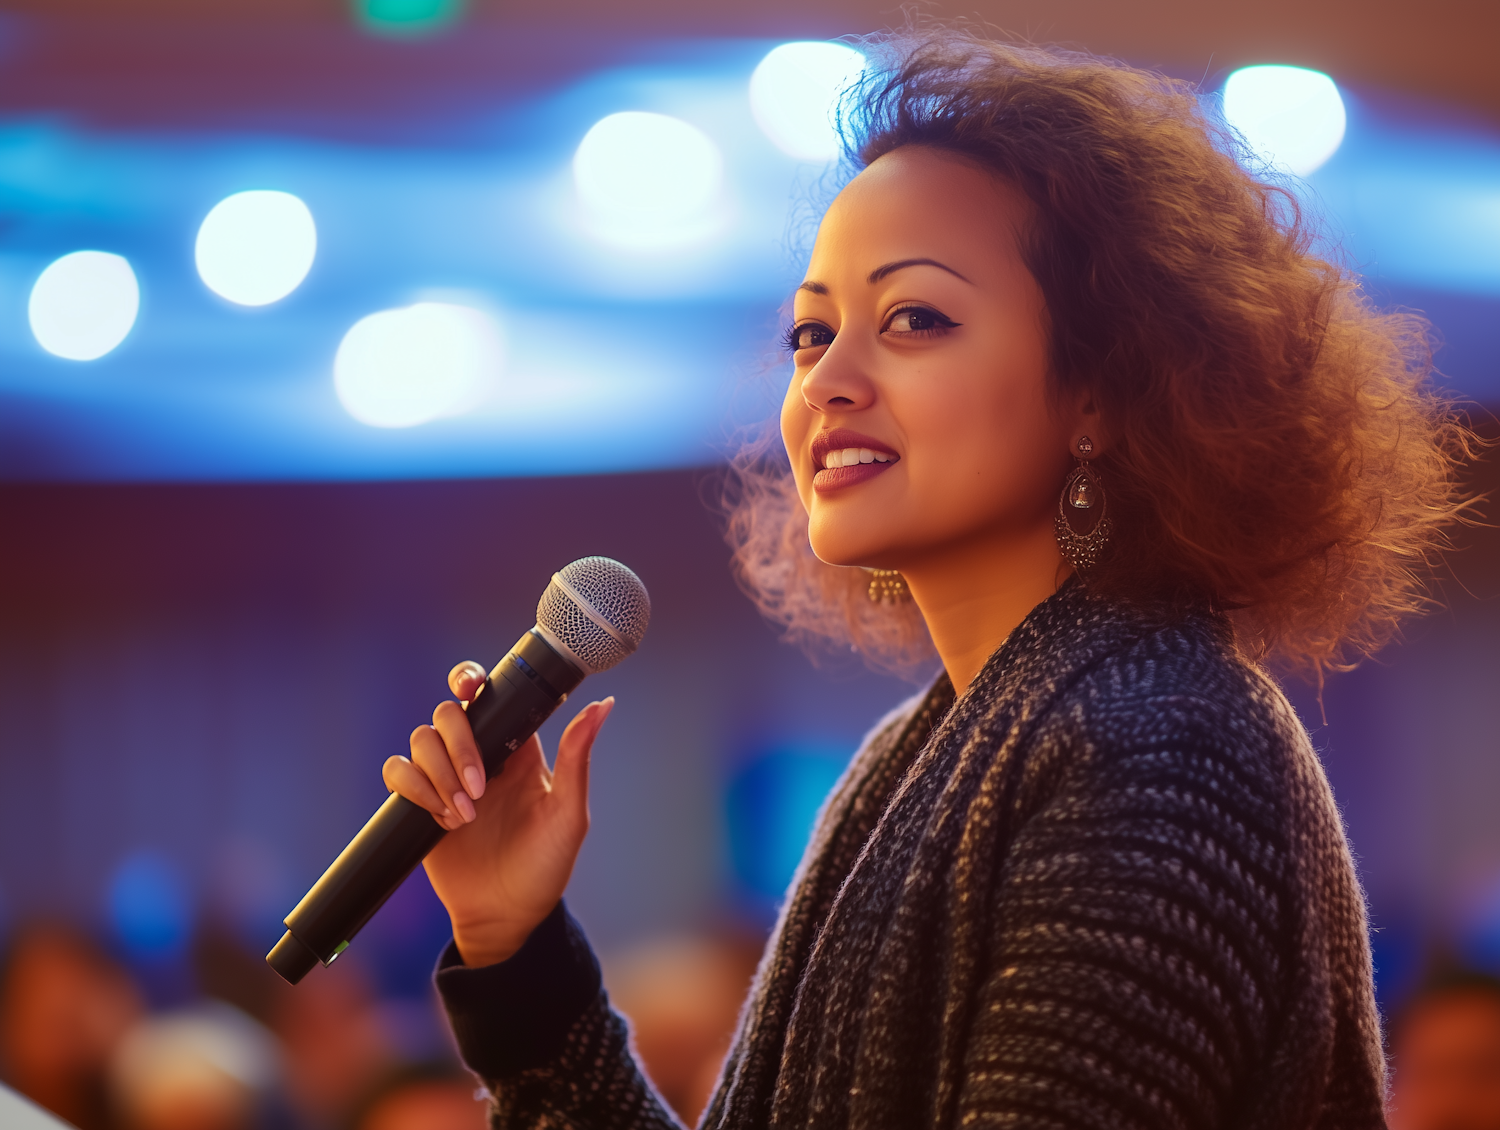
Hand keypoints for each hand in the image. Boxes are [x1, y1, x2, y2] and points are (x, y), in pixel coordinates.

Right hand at [382, 661, 613, 966]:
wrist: (507, 915)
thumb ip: (577, 759)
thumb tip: (603, 705)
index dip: (471, 680)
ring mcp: (446, 778)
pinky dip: (414, 789)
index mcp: (517, 748)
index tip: (470, 687)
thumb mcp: (568, 814)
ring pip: (420, 740)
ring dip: (439, 773)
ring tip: (465, 816)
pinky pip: (397, 773)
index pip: (489, 696)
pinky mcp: (418, 803)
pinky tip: (441, 819)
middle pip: (448, 714)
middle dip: (459, 745)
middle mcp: (479, 756)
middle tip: (480, 789)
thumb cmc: (545, 866)